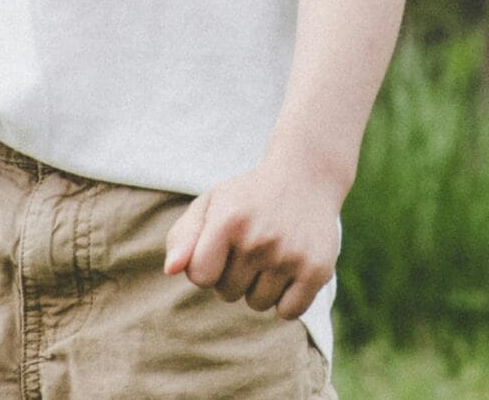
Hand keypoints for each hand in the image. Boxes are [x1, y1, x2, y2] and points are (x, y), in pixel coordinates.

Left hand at [161, 151, 343, 319]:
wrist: (306, 176)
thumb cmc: (248, 197)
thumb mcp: (212, 204)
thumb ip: (183, 237)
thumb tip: (170, 271)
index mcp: (229, 219)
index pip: (200, 276)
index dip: (206, 266)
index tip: (220, 246)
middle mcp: (259, 238)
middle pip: (228, 292)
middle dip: (234, 274)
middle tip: (253, 243)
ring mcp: (290, 255)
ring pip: (257, 304)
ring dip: (260, 287)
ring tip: (272, 253)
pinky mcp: (318, 270)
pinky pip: (288, 312)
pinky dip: (286, 300)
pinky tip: (290, 270)